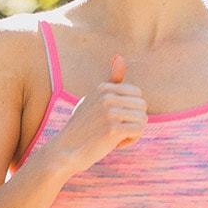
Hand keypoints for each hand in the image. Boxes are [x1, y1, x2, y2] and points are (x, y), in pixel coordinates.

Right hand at [48, 54, 144, 175]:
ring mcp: (110, 113)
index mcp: (103, 88)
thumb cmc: (82, 126)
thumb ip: (111, 80)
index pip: (137, 94)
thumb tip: (120, 56)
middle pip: (142, 106)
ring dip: (132, 131)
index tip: (112, 118)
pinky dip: (130, 141)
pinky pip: (138, 131)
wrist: (65, 151)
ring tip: (114, 136)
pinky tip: (114, 144)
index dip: (129, 109)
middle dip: (132, 120)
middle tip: (114, 129)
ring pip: (143, 119)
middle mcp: (107, 97)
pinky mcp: (113, 129)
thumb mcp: (94, 98)